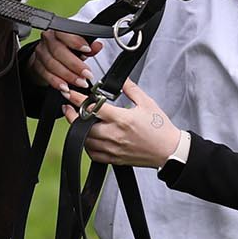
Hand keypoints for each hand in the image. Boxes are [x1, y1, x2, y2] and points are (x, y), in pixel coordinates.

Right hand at [29, 29, 102, 89]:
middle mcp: (47, 39)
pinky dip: (57, 82)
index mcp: (58, 31)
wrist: (48, 55)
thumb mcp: (79, 46)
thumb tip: (98, 46)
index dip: (75, 41)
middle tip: (87, 74)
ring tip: (80, 82)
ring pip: (52, 64)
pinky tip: (66, 87)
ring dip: (68, 76)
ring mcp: (41, 52)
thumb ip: (90, 47)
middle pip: (58, 51)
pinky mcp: (37, 65)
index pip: (64, 33)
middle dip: (75, 65)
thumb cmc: (66, 48)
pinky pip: (46, 75)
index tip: (87, 50)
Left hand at [62, 77, 179, 168]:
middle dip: (72, 115)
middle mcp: (115, 135)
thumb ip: (131, 89)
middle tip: (68, 107)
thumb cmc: (160, 129)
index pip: (93, 108)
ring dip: (79, 131)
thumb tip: (122, 79)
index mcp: (122, 120)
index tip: (69, 94)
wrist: (169, 151)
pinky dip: (87, 146)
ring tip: (77, 121)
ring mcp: (114, 149)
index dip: (78, 99)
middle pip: (84, 126)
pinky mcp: (115, 159)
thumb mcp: (147, 103)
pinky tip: (89, 138)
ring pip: (86, 141)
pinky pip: (93, 154)